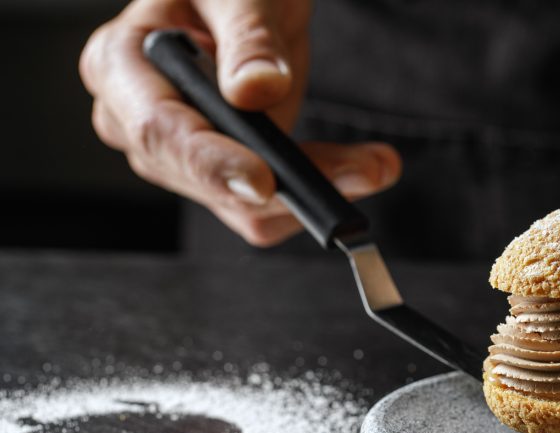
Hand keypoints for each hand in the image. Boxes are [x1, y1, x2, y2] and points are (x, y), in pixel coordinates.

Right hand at [80, 0, 400, 245]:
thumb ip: (248, 36)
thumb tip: (257, 88)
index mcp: (120, 66)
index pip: (159, 130)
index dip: (212, 163)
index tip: (265, 179)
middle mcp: (138, 122)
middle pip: (206, 181)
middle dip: (288, 185)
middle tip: (365, 169)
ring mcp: (180, 156)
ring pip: (245, 205)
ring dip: (315, 193)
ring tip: (376, 165)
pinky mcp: (223, 174)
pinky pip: (268, 205)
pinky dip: (317, 192)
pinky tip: (362, 168)